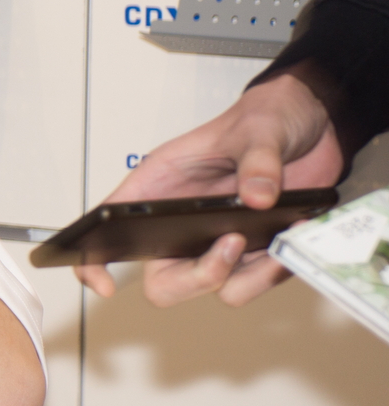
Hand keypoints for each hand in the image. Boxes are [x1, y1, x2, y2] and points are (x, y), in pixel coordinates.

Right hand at [75, 70, 342, 307]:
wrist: (311, 122)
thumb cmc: (266, 117)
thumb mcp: (258, 128)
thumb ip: (257, 161)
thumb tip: (257, 198)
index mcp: (161, 185)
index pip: (109, 226)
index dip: (94, 261)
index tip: (106, 283)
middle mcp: (181, 221)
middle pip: (164, 280)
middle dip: (197, 279)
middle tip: (230, 245)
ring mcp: (217, 239)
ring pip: (216, 288)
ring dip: (248, 276)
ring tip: (272, 239)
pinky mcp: (256, 249)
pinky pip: (257, 282)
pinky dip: (277, 270)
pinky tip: (292, 235)